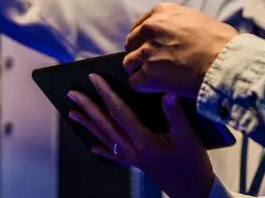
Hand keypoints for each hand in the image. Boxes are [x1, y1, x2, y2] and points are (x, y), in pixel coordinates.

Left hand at [68, 74, 215, 197]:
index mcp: (143, 140)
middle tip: (72, 93)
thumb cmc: (192, 163)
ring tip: (73, 113)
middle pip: (105, 125)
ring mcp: (132, 158)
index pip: (119, 112)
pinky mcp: (136, 164)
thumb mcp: (188, 137)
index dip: (106, 93)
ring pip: (105, 138)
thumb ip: (175, 114)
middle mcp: (132, 149)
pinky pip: (114, 155)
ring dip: (88, 125)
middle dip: (88, 107)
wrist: (192, 191)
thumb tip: (166, 92)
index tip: (94, 79)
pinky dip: (102, 150)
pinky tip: (92, 147)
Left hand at [123, 3, 238, 97]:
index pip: (140, 24)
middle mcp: (151, 28)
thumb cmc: (222, 42)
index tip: (148, 46)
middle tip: (152, 64)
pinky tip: (156, 88)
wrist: (226, 62)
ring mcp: (147, 51)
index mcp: (163, 12)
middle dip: (140, 53)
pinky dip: (144, 86)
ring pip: (129, 63)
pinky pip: (135, 82)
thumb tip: (179, 34)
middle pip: (132, 43)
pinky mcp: (148, 74)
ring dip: (139, 70)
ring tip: (154, 77)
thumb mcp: (199, 19)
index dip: (144, 38)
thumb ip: (181, 24)